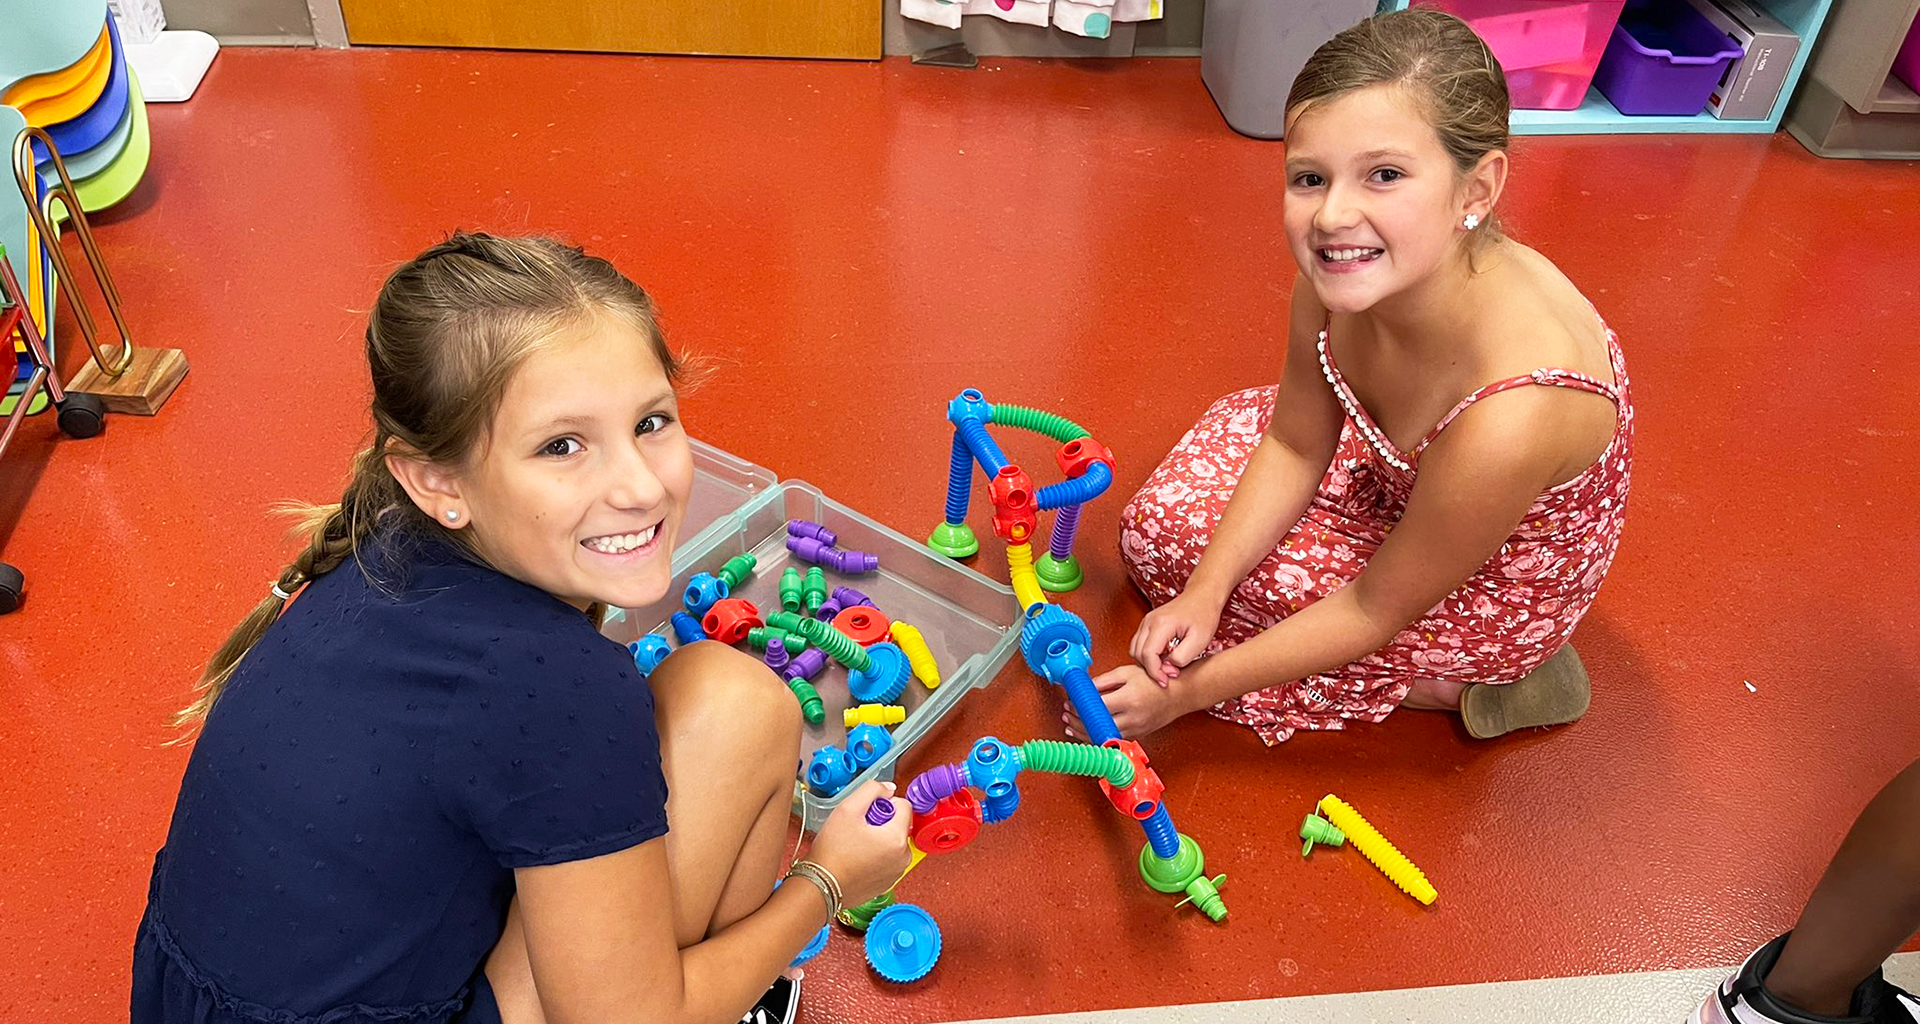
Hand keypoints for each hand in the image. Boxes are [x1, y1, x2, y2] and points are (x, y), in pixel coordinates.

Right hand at [804, 780, 911, 907]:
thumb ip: (872, 790)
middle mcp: (903, 857)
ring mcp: (896, 872)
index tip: (865, 814)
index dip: (882, 803)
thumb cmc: (832, 852)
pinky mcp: (888, 882)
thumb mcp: (848, 808)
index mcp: (898, 839)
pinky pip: (887, 859)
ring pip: (892, 841)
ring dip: (878, 838)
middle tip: (858, 830)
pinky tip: (857, 858)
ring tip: (855, 845)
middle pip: (898, 824)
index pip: (903, 805)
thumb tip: (888, 788)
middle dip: (880, 822)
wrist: (821, 885)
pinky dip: (876, 855)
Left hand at [1063, 664, 1190, 739]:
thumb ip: (1103, 681)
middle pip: (1097, 726)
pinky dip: (1098, 736)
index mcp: (1129, 699)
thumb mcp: (1127, 673)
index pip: (1097, 707)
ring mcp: (1135, 729)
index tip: (1070, 703)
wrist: (1178, 695)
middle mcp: (1132, 717)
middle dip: (1077, 723)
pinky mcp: (1136, 736)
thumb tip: (1083, 688)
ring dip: (1084, 732)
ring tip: (1071, 726)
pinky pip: (1112, 739)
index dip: (1079, 707)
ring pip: (1103, 737)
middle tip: (1066, 715)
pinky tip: (1087, 732)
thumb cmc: (1154, 682)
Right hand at [1130, 590, 1224, 686]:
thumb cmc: (1203, 615)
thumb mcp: (1200, 640)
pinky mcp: (1147, 624)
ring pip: (1135, 650)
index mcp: (1161, 624)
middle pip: (1137, 653)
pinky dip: (1147, 656)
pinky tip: (1163, 659)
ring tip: (1167, 667)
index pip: (1148, 654)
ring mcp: (1146, 622)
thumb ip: (1182, 657)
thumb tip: (1168, 667)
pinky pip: (1139, 644)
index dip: (1155, 672)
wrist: (1201, 597)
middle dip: (1151, 669)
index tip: (1167, 681)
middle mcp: (1149, 621)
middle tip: (1170, 674)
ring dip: (1147, 663)